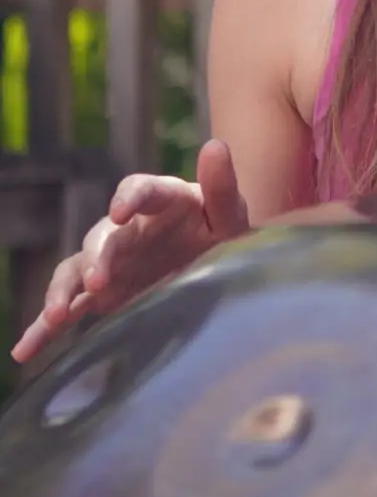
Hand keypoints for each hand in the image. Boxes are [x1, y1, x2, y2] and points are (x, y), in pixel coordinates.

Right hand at [11, 139, 249, 364]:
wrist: (216, 262)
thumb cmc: (223, 231)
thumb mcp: (231, 215)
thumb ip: (223, 187)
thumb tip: (216, 145)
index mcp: (161, 202)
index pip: (139, 190)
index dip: (128, 199)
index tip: (120, 212)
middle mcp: (127, 228)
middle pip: (101, 237)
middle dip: (97, 260)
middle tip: (98, 284)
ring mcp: (110, 261)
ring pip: (75, 270)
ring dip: (61, 291)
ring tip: (55, 319)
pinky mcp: (102, 293)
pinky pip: (70, 307)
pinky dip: (45, 328)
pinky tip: (25, 351)